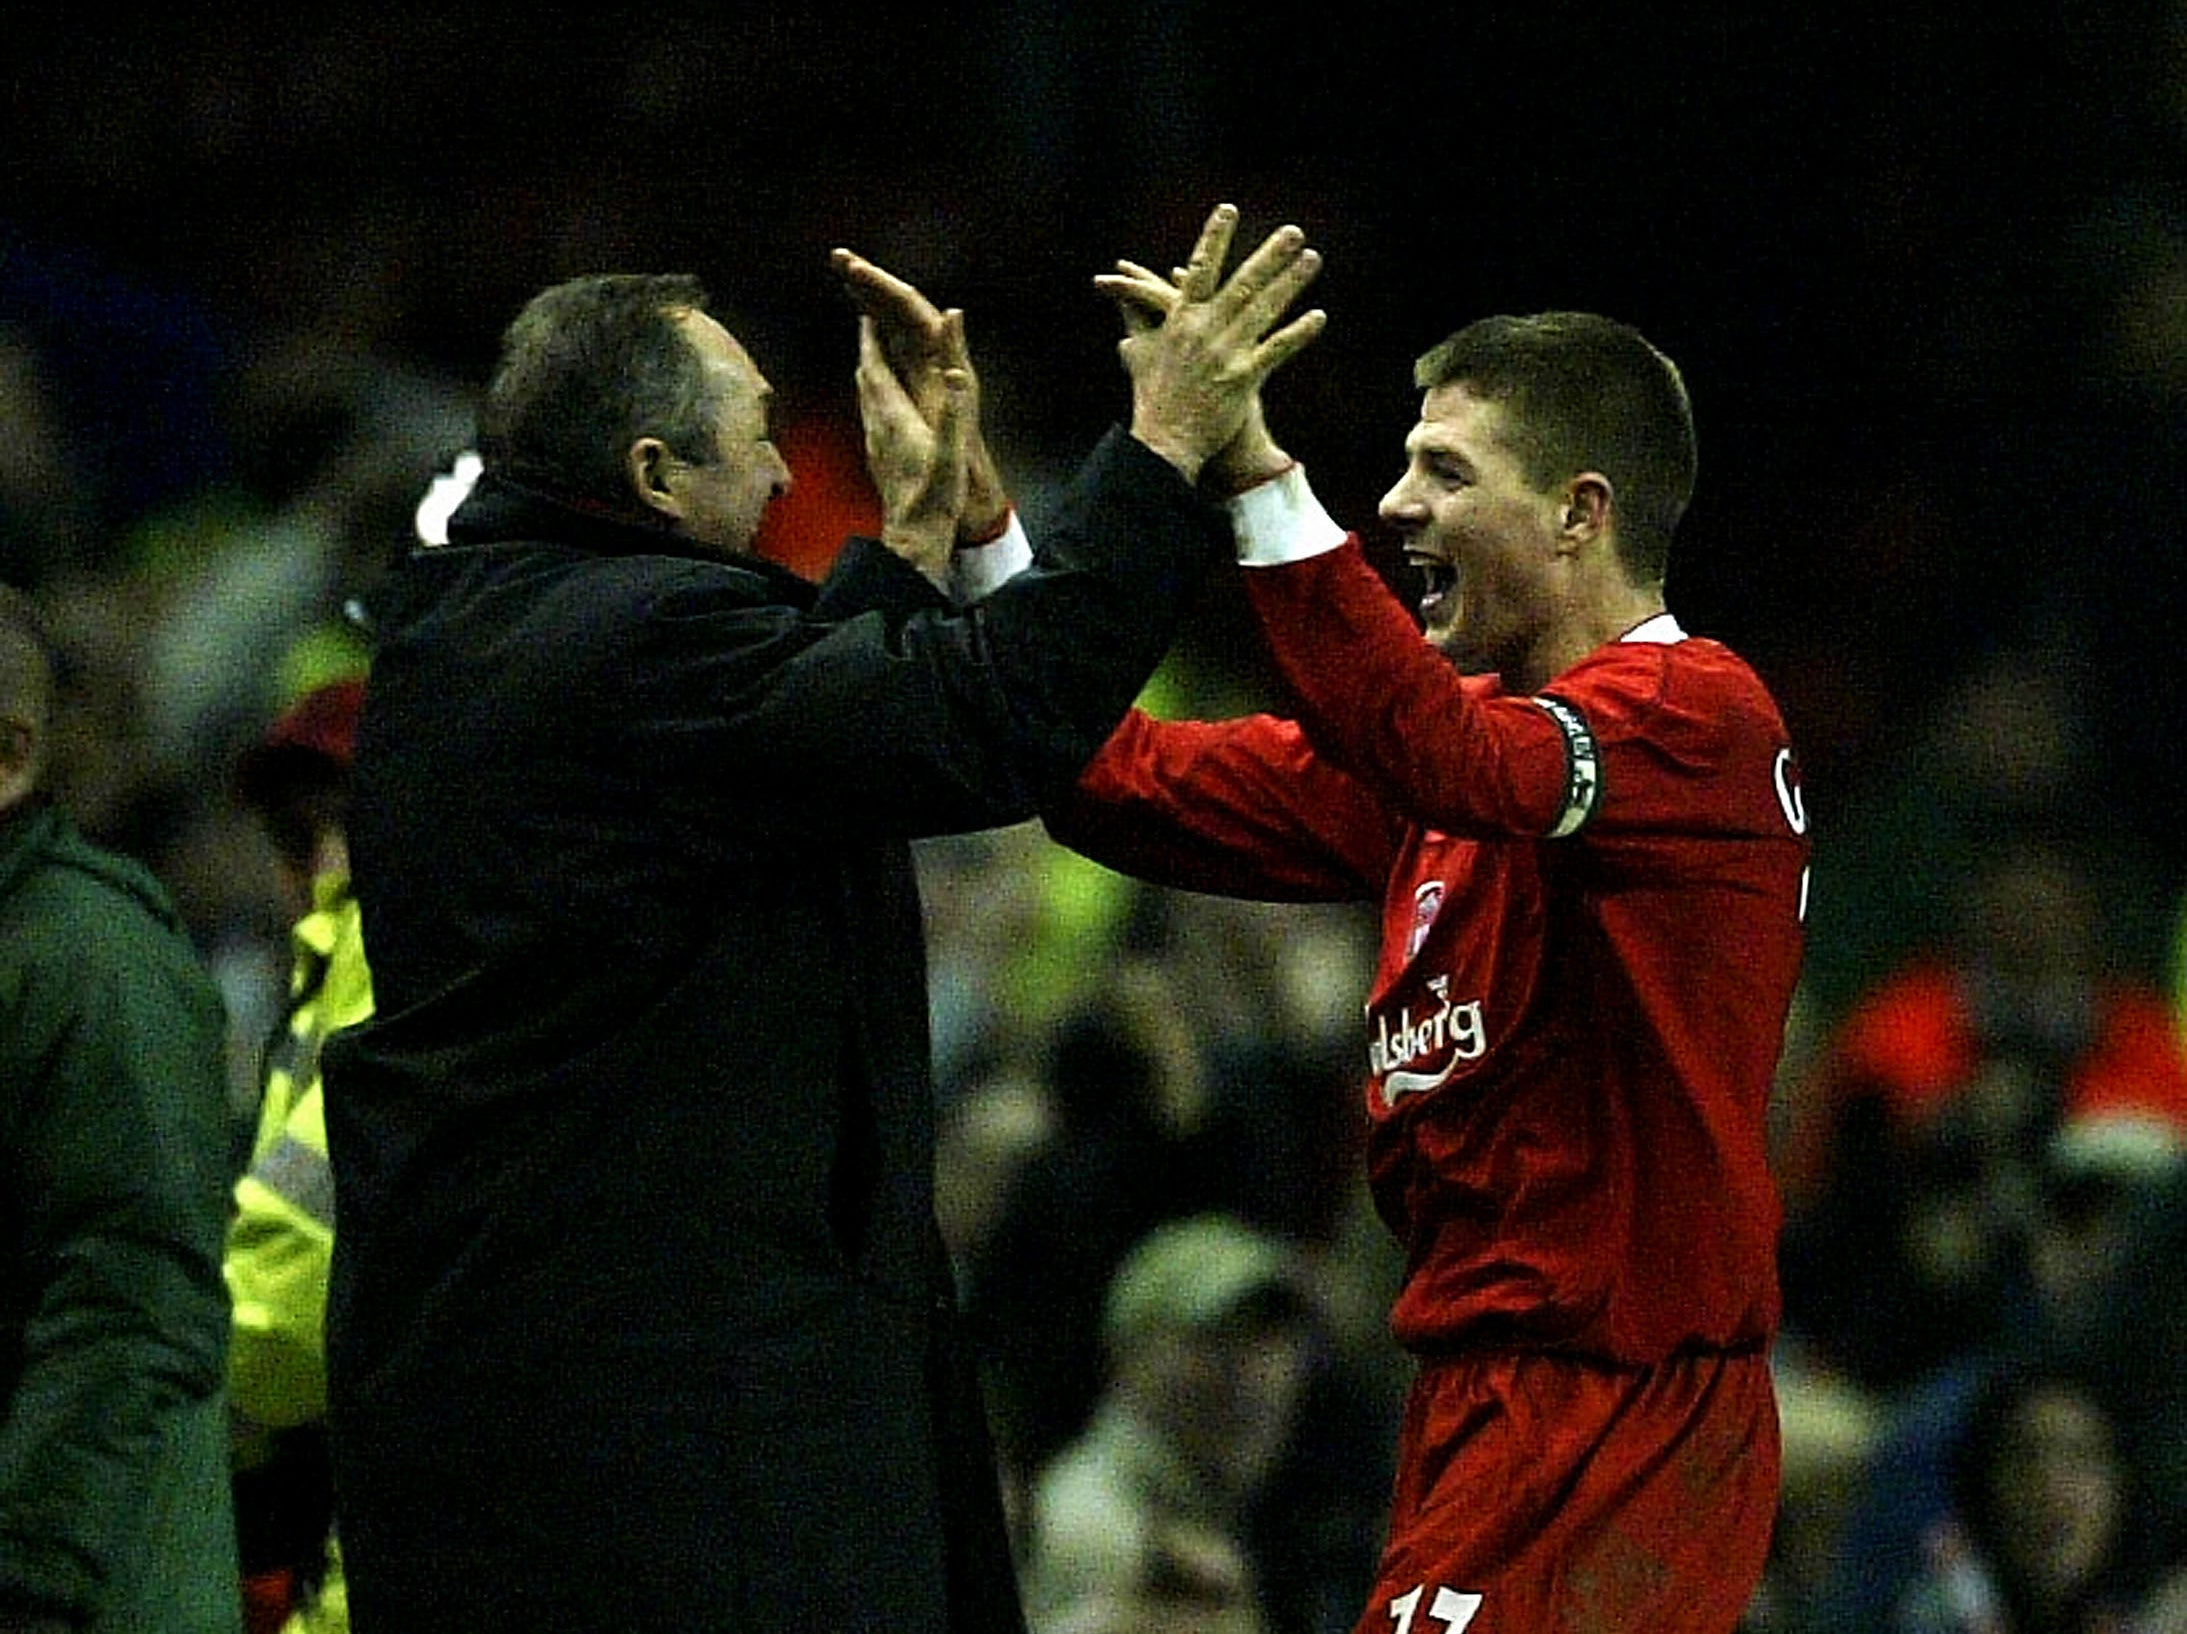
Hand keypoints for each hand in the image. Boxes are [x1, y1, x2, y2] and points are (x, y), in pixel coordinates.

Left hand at [832, 249, 1008, 540]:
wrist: (914, 537)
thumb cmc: (935, 495)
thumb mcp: (951, 448)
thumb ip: (952, 404)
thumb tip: (953, 367)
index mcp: (893, 417)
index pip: (874, 367)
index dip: (870, 338)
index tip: (868, 311)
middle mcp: (877, 427)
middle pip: (864, 378)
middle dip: (867, 349)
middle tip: (869, 325)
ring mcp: (874, 445)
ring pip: (864, 398)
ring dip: (869, 373)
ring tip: (874, 357)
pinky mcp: (878, 460)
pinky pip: (871, 417)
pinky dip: (874, 398)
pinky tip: (883, 406)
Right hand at [1095, 202, 1323, 482]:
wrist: (1162, 442)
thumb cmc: (1150, 398)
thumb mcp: (1136, 352)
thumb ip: (1134, 320)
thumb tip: (1121, 300)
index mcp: (1179, 319)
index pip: (1199, 268)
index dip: (1214, 238)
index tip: (1228, 209)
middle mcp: (1204, 330)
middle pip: (1242, 283)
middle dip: (1269, 255)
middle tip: (1293, 232)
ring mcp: (1225, 353)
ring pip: (1264, 310)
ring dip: (1291, 283)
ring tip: (1312, 259)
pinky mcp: (1243, 379)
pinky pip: (1276, 350)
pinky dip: (1298, 333)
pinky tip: (1318, 316)